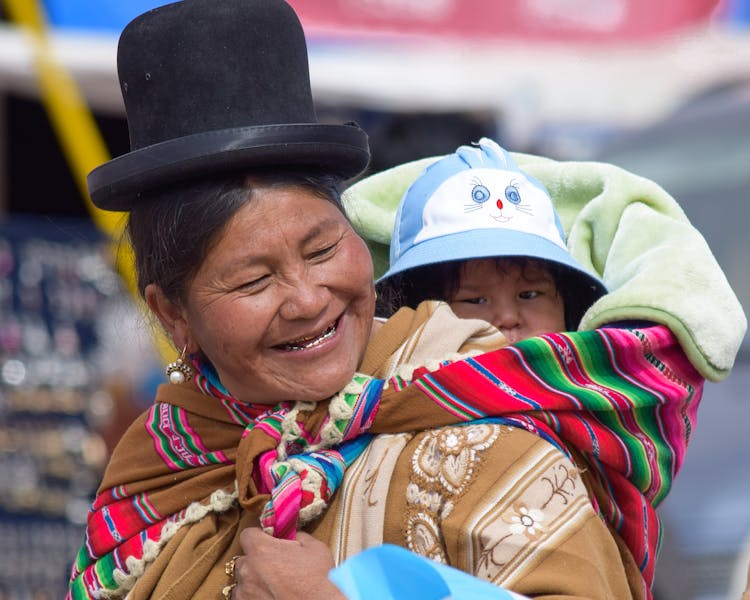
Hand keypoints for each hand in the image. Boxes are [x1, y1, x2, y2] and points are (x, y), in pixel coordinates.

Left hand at [231, 527, 345, 599]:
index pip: (247, 535)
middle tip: (274, 568)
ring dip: (253, 583)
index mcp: (262, 550)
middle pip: (243, 560)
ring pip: (242, 583)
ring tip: (272, 587)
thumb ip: (299, 537)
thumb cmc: (319, 581)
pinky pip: (243, 599)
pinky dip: (254, 598)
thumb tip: (295, 536)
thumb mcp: (315, 548)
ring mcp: (245, 593)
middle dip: (256, 562)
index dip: (258, 538)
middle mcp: (248, 570)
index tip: (267, 542)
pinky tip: (270, 597)